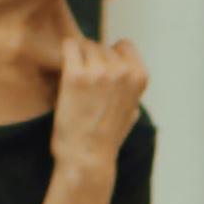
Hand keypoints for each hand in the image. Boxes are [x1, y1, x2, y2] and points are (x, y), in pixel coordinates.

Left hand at [51, 29, 147, 175]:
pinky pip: (69, 46)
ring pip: (85, 45)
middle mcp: (123, 71)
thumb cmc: (107, 138)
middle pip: (102, 46)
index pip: (124, 45)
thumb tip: (127, 73)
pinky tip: (63, 72)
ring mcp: (99, 72)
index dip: (112, 57)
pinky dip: (65, 55)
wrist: (88, 158)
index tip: (102, 74)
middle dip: (92, 59)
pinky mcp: (76, 76)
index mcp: (140, 77)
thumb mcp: (132, 111)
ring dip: (78, 59)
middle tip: (84, 84)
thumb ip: (130, 88)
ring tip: (74, 83)